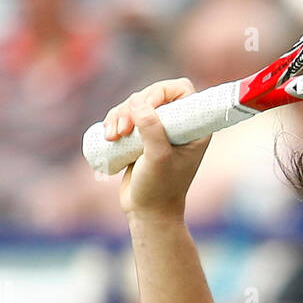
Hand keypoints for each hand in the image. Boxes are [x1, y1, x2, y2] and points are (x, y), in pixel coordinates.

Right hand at [102, 80, 210, 220]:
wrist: (147, 212)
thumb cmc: (160, 189)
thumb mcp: (158, 158)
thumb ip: (152, 129)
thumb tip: (138, 101)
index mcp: (194, 128)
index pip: (182, 90)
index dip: (161, 91)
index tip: (146, 106)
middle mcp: (179, 126)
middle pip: (154, 94)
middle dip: (134, 107)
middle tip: (123, 129)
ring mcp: (159, 130)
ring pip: (136, 104)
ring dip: (120, 114)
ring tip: (113, 136)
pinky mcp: (142, 137)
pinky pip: (126, 117)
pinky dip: (114, 121)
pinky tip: (108, 136)